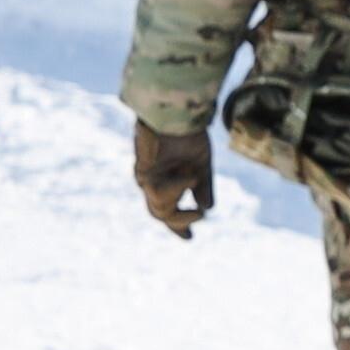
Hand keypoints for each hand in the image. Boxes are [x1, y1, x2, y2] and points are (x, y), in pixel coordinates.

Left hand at [131, 120, 213, 236]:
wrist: (178, 112)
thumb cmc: (188, 134)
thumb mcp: (201, 165)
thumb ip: (202, 187)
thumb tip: (207, 209)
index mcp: (167, 181)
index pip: (170, 210)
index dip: (180, 225)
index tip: (190, 238)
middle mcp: (154, 181)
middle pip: (161, 213)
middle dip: (177, 222)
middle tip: (192, 231)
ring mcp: (146, 177)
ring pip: (159, 208)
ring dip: (180, 199)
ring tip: (194, 177)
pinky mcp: (142, 170)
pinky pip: (158, 192)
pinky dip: (177, 186)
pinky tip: (189, 175)